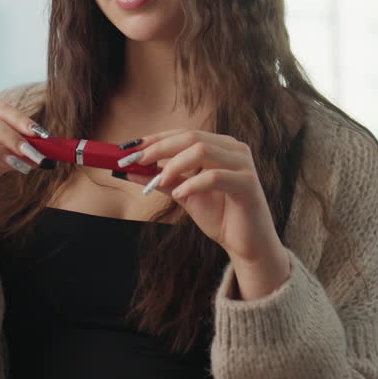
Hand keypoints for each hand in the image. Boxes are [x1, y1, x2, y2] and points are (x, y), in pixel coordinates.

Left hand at [122, 129, 290, 298]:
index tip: (130, 148)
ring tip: (159, 181)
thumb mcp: (184, 195)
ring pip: (202, 150)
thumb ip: (162, 180)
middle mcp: (233, 148)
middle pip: (191, 137)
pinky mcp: (247, 183)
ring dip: (174, 165)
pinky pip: (214, 176)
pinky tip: (179, 194)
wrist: (247, 244)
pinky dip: (192, 184)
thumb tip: (131, 170)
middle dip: (159, 148)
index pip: (183, 134)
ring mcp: (242, 164)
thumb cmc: (220, 216)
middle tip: (137, 160)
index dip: (156, 139)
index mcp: (220, 146)